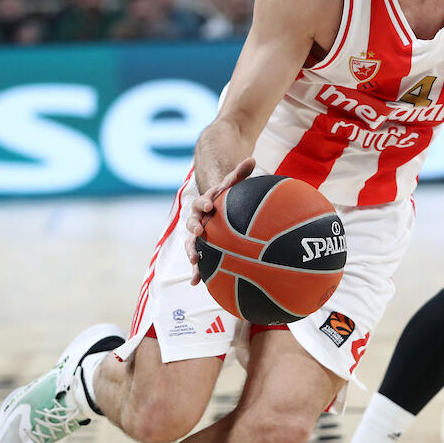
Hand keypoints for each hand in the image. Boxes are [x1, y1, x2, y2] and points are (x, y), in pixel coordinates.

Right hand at [185, 157, 254, 285]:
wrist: (215, 204)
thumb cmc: (226, 194)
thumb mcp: (232, 183)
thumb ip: (240, 172)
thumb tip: (251, 159)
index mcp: (204, 205)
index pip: (201, 203)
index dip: (203, 204)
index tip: (208, 206)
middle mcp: (198, 219)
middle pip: (191, 225)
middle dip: (193, 230)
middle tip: (197, 233)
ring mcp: (199, 235)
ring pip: (192, 244)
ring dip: (192, 253)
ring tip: (195, 263)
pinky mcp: (203, 248)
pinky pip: (200, 260)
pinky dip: (197, 271)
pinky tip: (197, 284)